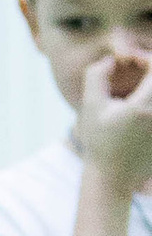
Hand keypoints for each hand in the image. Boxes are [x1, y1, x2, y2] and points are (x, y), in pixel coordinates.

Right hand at [77, 43, 151, 198]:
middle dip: (150, 69)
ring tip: (140, 87)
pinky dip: (151, 101)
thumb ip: (97, 75)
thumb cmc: (100, 141)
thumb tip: (112, 59)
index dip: (144, 58)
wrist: (113, 177)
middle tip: (138, 69)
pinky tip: (140, 108)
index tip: (130, 62)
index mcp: (143, 107)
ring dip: (151, 86)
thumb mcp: (90, 106)